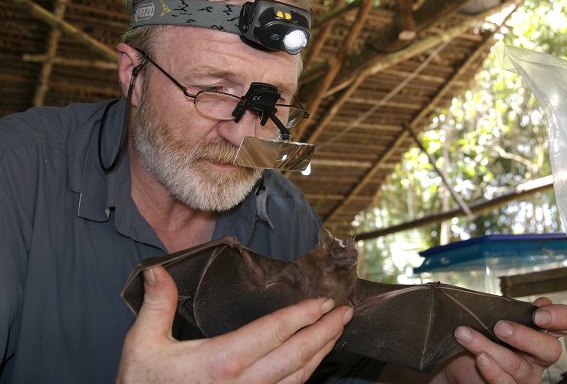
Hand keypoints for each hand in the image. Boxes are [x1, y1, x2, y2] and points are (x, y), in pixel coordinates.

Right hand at [116, 265, 352, 383]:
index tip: (324, 302)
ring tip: (335, 333)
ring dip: (321, 353)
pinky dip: (304, 375)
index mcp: (222, 361)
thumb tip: (157, 270)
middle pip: (297, 356)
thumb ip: (157, 305)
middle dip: (325, 332)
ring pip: (297, 378)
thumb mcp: (144, 345)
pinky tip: (310, 362)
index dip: (303, 316)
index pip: (274, 332)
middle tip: (345, 314)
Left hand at [442, 297, 566, 383]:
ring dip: (487, 346)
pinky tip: (480, 358)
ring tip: (465, 334)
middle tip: (500, 327)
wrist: (455, 362)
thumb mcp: (489, 316)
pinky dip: (492, 370)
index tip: (539, 313)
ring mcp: (526, 376)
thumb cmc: (478, 334)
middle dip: (525, 337)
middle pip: (550, 349)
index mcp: (540, 331)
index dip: (562, 317)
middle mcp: (538, 356)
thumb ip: (505, 307)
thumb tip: (517, 299)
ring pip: (516, 365)